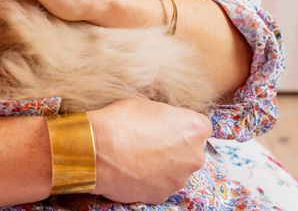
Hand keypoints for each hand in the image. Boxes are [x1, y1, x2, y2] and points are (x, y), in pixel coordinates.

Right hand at [88, 97, 211, 203]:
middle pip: (191, 151)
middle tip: (151, 141)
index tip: (167, 125)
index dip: (182, 126)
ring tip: (138, 156)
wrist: (97, 149)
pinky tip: (132, 169)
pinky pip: (160, 185)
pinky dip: (149, 179)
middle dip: (175, 147)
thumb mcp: (144, 103)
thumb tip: (160, 119)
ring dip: (163, 165)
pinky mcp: (162, 195)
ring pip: (176, 170)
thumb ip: (162, 114)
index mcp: (194, 128)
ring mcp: (179, 179)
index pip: (200, 127)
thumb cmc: (121, 120)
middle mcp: (194, 156)